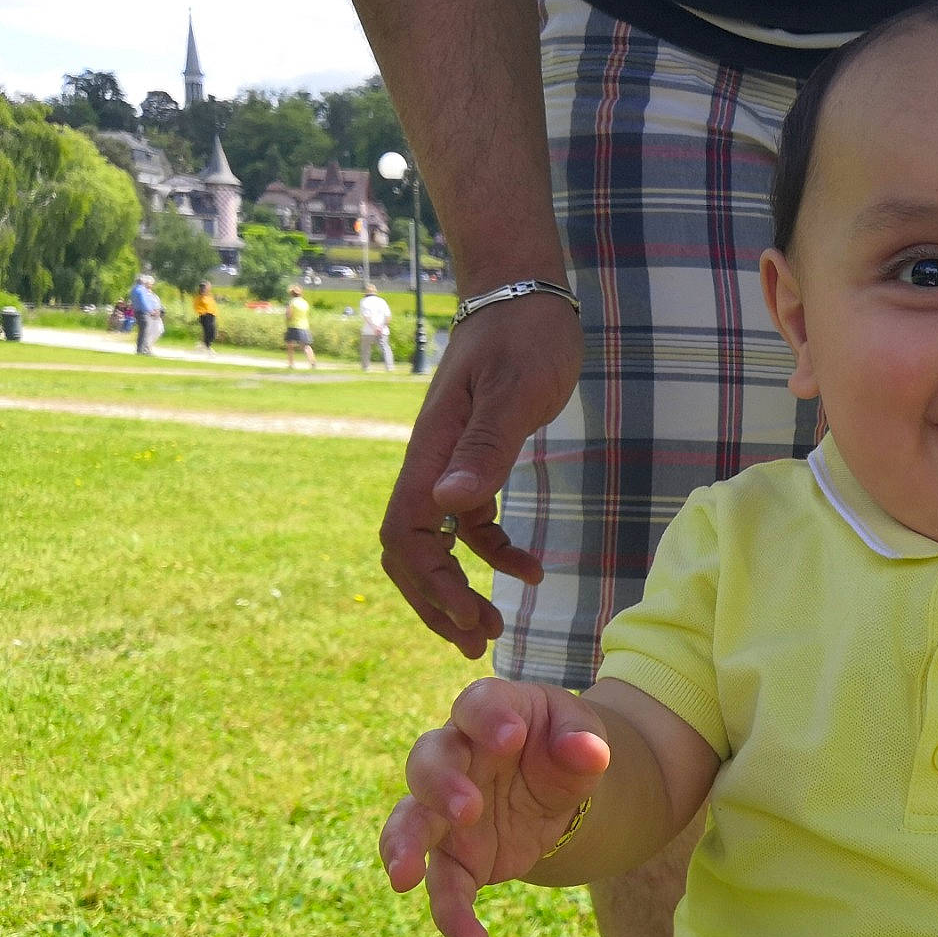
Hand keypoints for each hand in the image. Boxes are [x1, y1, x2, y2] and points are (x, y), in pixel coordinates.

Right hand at [380, 294, 583, 657]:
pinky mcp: (476, 463)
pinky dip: (494, 554)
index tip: (470, 618)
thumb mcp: (517, 390)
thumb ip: (487, 447)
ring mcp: (450, 466)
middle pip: (409, 550)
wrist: (525, 293)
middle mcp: (430, 464)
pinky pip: (470, 524)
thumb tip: (448, 504)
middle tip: (477, 643)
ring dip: (458, 589)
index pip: (406, 535)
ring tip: (493, 627)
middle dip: (436, 602)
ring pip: (435, 545)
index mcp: (430, 452)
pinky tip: (531, 571)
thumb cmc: (524, 334)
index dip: (430, 584)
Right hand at [380, 677, 610, 936]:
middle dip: (440, 786)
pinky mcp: (455, 856)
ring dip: (404, 847)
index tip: (511, 737)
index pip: (477, 705)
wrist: (560, 786)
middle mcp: (456, 757)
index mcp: (490, 714)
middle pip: (428, 762)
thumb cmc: (563, 743)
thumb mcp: (581, 734)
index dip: (489, 719)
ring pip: (411, 822)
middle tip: (467, 810)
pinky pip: (443, 885)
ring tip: (403, 878)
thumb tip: (590, 753)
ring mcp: (446, 810)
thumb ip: (582, 741)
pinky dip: (452, 914)